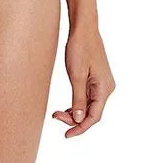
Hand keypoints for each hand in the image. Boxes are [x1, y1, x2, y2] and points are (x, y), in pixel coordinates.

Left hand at [52, 23, 115, 137]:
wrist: (83, 27)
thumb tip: (78, 120)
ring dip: (75, 112)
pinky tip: (66, 106)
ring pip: (89, 106)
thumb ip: (78, 99)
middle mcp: (106, 88)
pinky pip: (88, 97)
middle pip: (92, 113)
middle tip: (55, 116)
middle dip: (74, 119)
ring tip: (57, 113)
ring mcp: (102, 83)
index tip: (66, 135)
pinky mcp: (96, 79)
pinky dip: (77, 103)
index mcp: (104, 89)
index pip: (94, 117)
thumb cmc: (80, 48)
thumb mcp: (76, 75)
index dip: (80, 128)